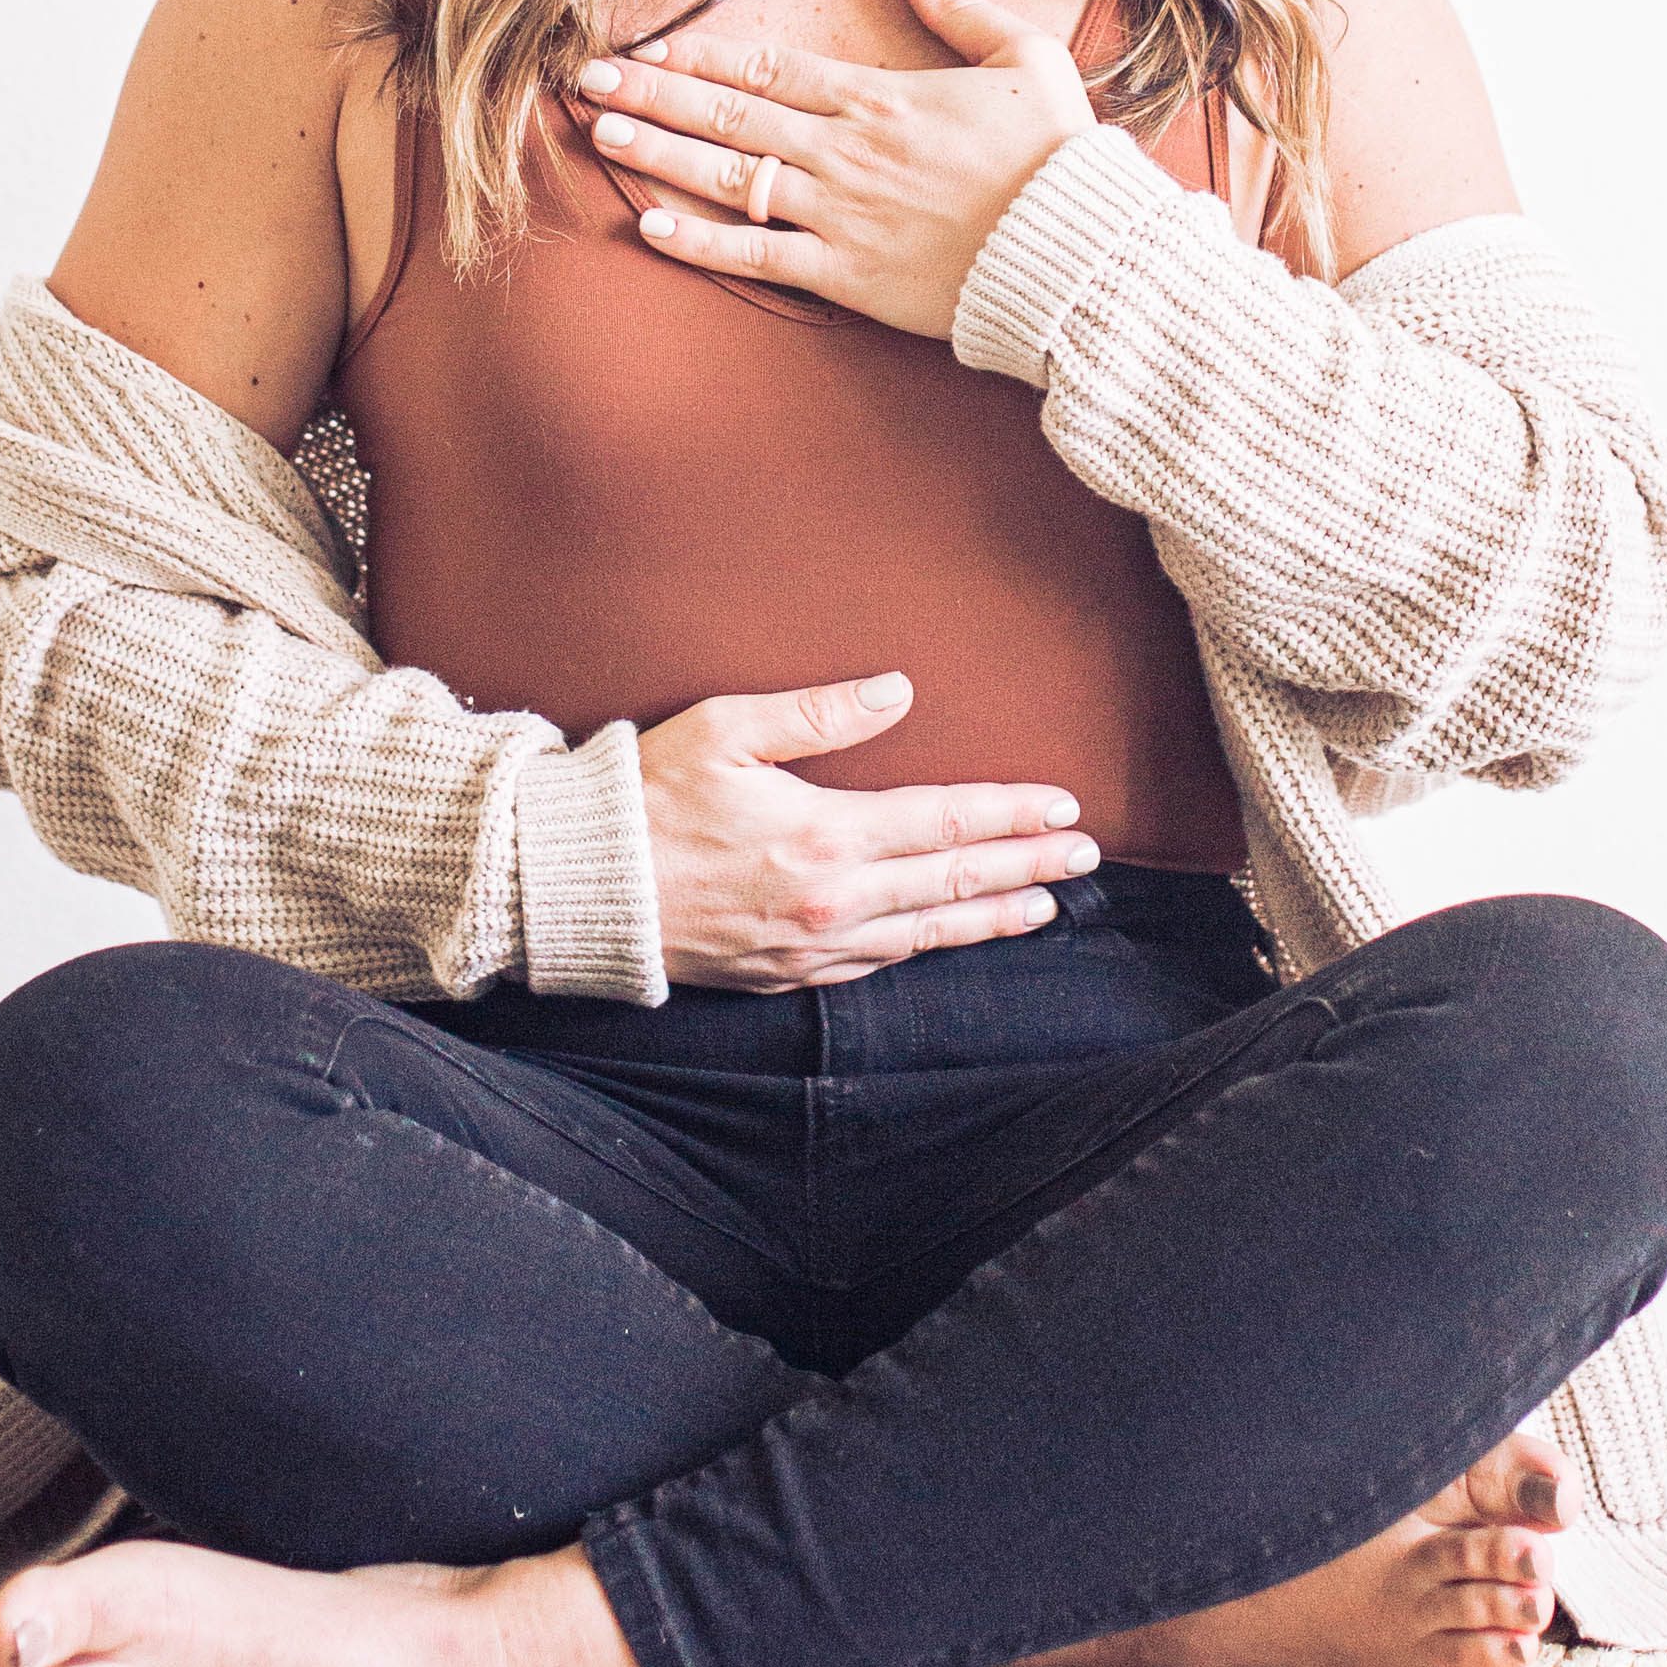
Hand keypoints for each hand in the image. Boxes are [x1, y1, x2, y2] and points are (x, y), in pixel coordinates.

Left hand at [577, 0, 1095, 335]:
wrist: (1074, 255)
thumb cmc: (1055, 157)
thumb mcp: (1025, 58)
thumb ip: (962, 7)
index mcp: (879, 97)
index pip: (768, 65)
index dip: (699, 52)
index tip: (647, 42)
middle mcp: (843, 151)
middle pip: (729, 112)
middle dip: (653, 91)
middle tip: (588, 78)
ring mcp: (838, 214)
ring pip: (728, 177)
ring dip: (660, 152)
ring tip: (603, 133)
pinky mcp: (844, 275)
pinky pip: (757, 256)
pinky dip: (701, 243)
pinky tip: (651, 226)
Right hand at [637, 671, 1100, 987]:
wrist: (583, 890)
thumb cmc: (646, 798)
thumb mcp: (725, 729)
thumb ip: (816, 712)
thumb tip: (895, 691)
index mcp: (825, 834)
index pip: (945, 820)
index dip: (1010, 813)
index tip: (1063, 808)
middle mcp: (832, 900)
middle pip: (953, 882)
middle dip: (1025, 866)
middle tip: (1083, 857)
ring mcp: (812, 946)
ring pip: (925, 933)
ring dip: (989, 917)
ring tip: (1041, 906)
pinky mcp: (786, 975)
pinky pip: (876, 964)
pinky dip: (925, 949)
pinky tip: (946, 938)